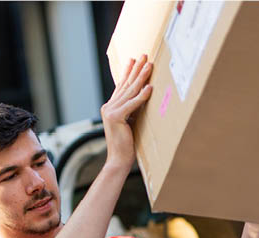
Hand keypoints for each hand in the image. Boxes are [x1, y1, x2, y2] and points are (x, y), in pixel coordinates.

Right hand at [100, 54, 152, 171]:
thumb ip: (133, 110)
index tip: (134, 60)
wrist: (118, 160)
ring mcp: (110, 111)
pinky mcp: (116, 117)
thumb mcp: (130, 122)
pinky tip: (150, 87)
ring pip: (130, 91)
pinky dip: (142, 96)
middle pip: (125, 85)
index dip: (128, 72)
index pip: (121, 86)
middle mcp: (108, 107)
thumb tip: (144, 97)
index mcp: (111, 107)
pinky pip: (132, 104)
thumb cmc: (127, 145)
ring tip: (149, 66)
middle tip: (144, 56)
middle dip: (136, 69)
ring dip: (141, 77)